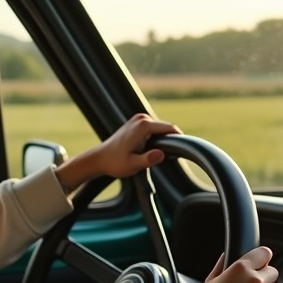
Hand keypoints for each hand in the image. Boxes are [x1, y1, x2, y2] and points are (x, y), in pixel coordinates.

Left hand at [54, 114, 180, 191]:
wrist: (100, 159)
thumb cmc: (115, 163)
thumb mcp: (133, 164)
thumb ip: (148, 159)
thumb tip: (161, 154)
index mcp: (143, 125)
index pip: (171, 128)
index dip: (179, 139)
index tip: (182, 153)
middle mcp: (142, 118)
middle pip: (166, 128)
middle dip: (170, 141)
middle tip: (167, 159)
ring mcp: (139, 118)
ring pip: (161, 129)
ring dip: (163, 140)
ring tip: (157, 156)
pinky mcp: (137, 122)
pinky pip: (154, 129)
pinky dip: (157, 138)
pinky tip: (151, 151)